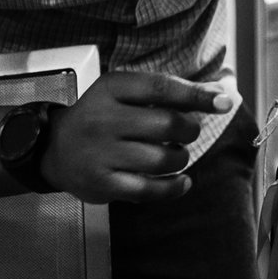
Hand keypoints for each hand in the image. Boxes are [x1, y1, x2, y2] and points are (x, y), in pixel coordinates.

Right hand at [41, 71, 232, 203]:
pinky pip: (149, 190)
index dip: (197, 95)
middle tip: (186, 132)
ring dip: (181, 158)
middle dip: (189, 130)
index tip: (224, 102)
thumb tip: (220, 94)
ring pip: (163, 159)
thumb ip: (172, 92)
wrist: (52, 148)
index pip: (162, 88)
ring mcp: (101, 154)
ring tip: (175, 154)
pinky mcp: (102, 184)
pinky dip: (174, 188)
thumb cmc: (102, 116)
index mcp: (112, 88)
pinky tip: (182, 182)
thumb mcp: (127, 93)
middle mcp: (103, 119)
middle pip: (168, 124)